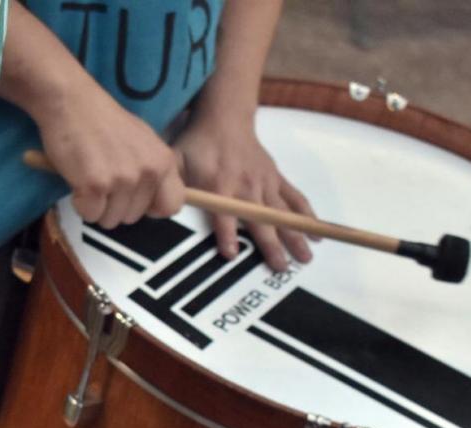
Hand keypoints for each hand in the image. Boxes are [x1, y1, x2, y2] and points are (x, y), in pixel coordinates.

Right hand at [33, 77, 185, 228]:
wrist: (71, 102)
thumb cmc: (102, 121)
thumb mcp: (142, 141)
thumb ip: (152, 170)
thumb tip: (154, 204)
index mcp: (164, 161)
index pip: (172, 205)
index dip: (151, 208)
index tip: (136, 199)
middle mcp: (148, 172)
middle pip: (133, 217)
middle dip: (115, 205)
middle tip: (102, 178)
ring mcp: (123, 179)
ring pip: (111, 220)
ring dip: (96, 205)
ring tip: (90, 176)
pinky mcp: (96, 185)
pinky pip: (90, 215)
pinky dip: (80, 203)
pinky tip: (78, 179)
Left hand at [173, 111, 315, 271]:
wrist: (225, 116)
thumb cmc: (198, 143)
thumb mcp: (177, 160)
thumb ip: (169, 186)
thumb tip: (153, 208)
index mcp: (220, 184)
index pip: (224, 215)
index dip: (227, 234)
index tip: (231, 254)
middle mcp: (246, 186)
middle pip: (260, 219)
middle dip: (270, 244)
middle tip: (279, 267)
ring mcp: (264, 182)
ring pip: (282, 213)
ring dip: (295, 235)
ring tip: (305, 258)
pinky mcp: (276, 177)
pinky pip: (294, 197)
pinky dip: (306, 214)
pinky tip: (317, 232)